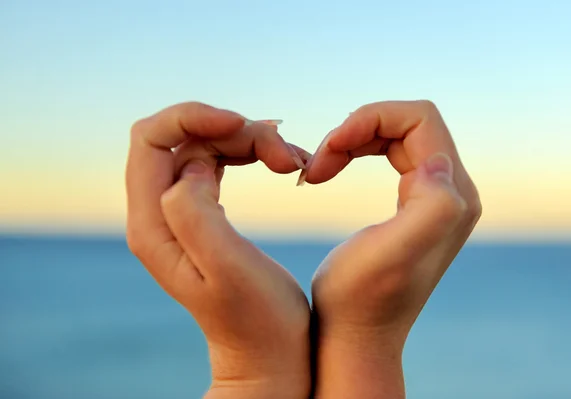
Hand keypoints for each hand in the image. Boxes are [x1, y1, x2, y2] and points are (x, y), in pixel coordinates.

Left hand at [125, 102, 311, 398]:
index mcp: (154, 225)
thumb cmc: (258, 320)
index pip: (150, 139)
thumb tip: (189, 167)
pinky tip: (283, 165)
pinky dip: (251, 154)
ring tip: (292, 162)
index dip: (193, 117)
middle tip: (286, 156)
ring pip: (206, 146)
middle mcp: (159, 215)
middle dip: (235, 131)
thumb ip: (196, 214)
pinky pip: (219, 163)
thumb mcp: (229, 269)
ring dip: (249, 142)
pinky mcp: (205, 214)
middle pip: (184, 138)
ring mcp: (181, 213)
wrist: (269, 355)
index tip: (244, 124)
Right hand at [304, 101, 481, 397]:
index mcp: (451, 196)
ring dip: (352, 140)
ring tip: (318, 169)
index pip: (419, 119)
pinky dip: (356, 152)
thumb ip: (431, 208)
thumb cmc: (359, 299)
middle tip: (318, 162)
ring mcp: (433, 198)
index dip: (370, 119)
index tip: (330, 147)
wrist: (353, 335)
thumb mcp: (391, 256)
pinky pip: (391, 153)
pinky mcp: (414, 205)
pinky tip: (331, 170)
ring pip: (396, 135)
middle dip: (357, 130)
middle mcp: (452, 192)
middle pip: (408, 123)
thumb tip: (438, 163)